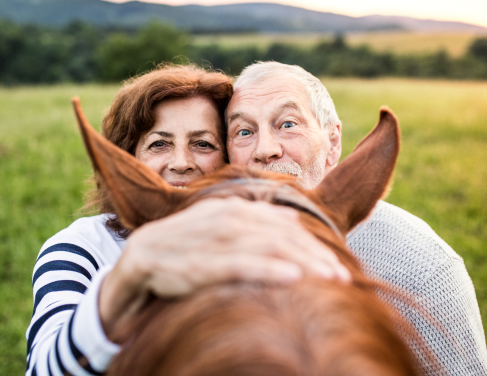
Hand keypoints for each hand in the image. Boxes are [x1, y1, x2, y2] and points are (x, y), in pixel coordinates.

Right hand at [98, 197, 349, 339]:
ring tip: (330, 278)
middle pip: (283, 236)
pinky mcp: (201, 263)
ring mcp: (215, 239)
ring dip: (303, 263)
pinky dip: (269, 271)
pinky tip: (293, 279)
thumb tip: (293, 221)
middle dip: (316, 256)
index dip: (314, 244)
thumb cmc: (190, 244)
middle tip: (343, 276)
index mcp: (237, 208)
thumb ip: (257, 222)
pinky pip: (241, 266)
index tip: (339, 265)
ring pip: (268, 249)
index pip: (285, 225)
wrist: (143, 256)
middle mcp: (230, 218)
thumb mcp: (224, 226)